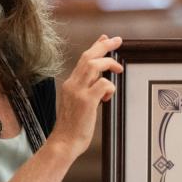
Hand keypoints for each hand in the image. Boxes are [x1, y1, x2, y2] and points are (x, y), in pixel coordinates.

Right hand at [50, 35, 122, 161]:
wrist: (63, 143)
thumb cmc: (73, 126)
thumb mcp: (78, 103)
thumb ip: (87, 89)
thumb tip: (101, 80)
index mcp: (70, 84)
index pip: (83, 59)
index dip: (96, 46)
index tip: (106, 38)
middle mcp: (72, 84)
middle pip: (89, 57)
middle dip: (104, 45)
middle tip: (118, 40)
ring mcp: (78, 92)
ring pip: (94, 65)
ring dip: (109, 63)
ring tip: (118, 69)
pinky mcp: (86, 101)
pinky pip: (103, 84)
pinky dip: (110, 87)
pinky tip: (107, 98)